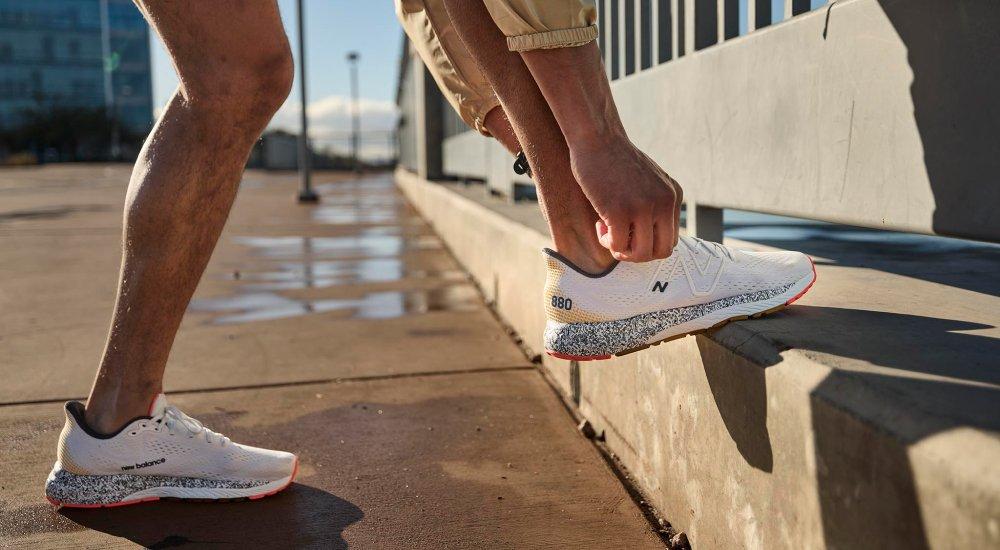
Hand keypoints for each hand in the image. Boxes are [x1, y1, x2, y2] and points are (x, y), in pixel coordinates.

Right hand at [571, 139, 682, 261]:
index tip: (631, 230)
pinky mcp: (619, 211)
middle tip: (620, 240)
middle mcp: (664, 202)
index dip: (648, 242)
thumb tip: (648, 237)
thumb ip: (655, 203)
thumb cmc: (616, 159)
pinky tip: (599, 223)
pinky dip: (606, 241)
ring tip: (608, 233)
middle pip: (662, 252)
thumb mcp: (648, 180)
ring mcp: (643, 207)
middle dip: (638, 253)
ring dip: (622, 251)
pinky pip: (617, 246)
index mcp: (673, 195)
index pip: (671, 239)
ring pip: (641, 255)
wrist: (597, 138)